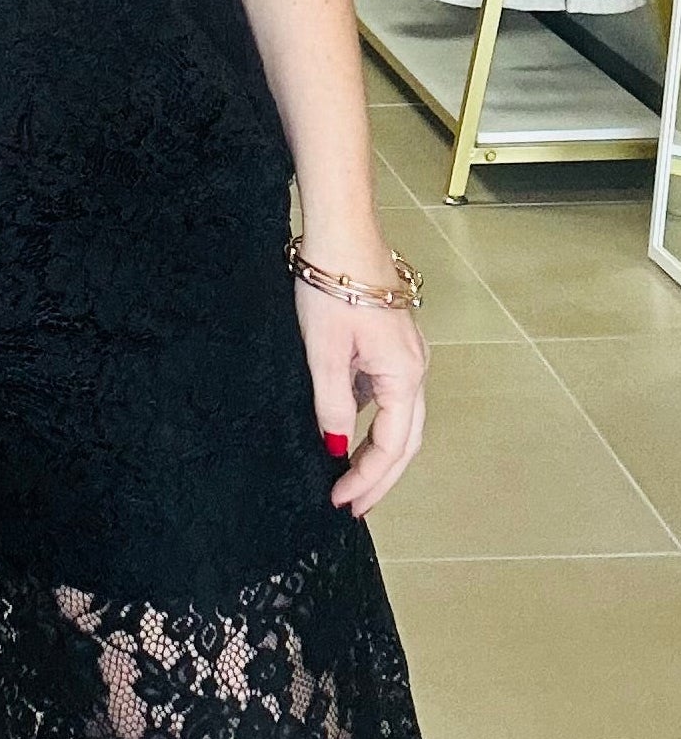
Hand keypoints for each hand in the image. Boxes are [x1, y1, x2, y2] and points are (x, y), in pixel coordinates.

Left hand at [293, 231, 428, 516]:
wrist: (342, 232)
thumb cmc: (333, 286)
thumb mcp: (323, 352)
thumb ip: (331, 404)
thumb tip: (335, 447)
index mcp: (405, 376)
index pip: (391, 447)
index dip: (367, 480)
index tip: (340, 503)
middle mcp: (415, 368)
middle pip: (404, 440)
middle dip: (379, 477)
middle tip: (351, 506)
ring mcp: (406, 354)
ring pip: (398, 418)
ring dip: (376, 451)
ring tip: (348, 478)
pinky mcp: (390, 342)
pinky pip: (386, 393)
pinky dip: (370, 420)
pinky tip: (343, 429)